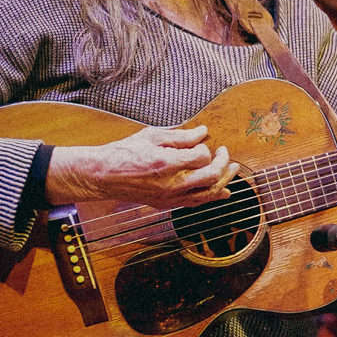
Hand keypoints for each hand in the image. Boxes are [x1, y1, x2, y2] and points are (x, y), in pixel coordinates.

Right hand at [46, 124, 235, 208]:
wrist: (103, 175)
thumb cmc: (124, 152)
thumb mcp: (152, 136)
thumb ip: (180, 136)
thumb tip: (203, 132)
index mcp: (166, 164)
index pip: (201, 157)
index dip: (205, 148)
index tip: (199, 144)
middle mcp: (171, 184)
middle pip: (211, 176)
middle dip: (223, 163)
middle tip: (224, 152)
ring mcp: (170, 197)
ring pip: (208, 194)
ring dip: (225, 181)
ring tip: (233, 170)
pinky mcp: (167, 204)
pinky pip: (196, 203)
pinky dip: (211, 196)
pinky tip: (222, 191)